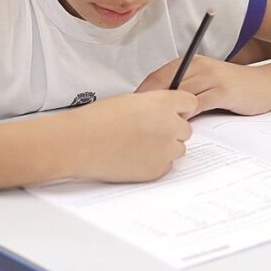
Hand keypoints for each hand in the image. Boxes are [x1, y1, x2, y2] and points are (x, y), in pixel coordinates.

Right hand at [68, 92, 195, 181]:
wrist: (80, 143)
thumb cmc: (98, 120)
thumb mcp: (132, 101)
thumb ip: (155, 105)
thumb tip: (166, 113)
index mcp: (163, 103)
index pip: (190, 103)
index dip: (181, 109)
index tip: (175, 113)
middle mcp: (170, 125)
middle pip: (186, 129)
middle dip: (172, 130)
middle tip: (149, 132)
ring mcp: (165, 149)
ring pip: (178, 149)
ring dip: (165, 147)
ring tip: (138, 145)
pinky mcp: (158, 169)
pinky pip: (166, 166)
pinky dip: (154, 163)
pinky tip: (134, 157)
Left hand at [137, 55, 270, 116]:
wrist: (267, 85)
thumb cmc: (236, 86)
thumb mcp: (208, 81)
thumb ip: (186, 87)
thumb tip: (159, 103)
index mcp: (192, 62)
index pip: (159, 75)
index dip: (142, 92)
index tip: (130, 107)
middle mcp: (199, 66)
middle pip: (164, 84)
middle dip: (148, 103)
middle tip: (137, 119)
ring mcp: (211, 78)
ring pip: (179, 94)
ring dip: (166, 111)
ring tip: (155, 126)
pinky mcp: (223, 91)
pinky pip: (198, 104)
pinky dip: (187, 115)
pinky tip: (181, 126)